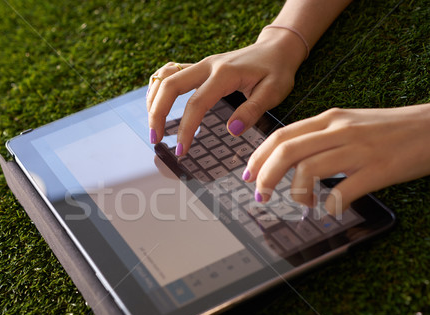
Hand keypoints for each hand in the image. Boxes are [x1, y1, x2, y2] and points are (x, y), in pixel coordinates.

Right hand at [147, 29, 306, 153]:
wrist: (276, 49)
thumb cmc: (277, 71)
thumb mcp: (273, 92)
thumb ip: (252, 110)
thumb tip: (232, 130)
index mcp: (224, 74)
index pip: (196, 104)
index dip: (185, 129)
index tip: (181, 150)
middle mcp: (207, 66)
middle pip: (170, 86)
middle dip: (157, 113)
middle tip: (155, 139)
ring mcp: (201, 64)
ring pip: (165, 77)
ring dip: (153, 100)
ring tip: (153, 125)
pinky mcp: (199, 67)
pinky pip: (170, 71)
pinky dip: (158, 87)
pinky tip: (156, 103)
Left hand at [244, 97, 429, 214]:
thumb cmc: (395, 128)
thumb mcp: (353, 123)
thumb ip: (324, 136)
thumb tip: (293, 160)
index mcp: (331, 118)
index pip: (282, 135)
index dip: (258, 157)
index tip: (247, 175)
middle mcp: (340, 130)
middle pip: (287, 151)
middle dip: (265, 176)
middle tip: (259, 195)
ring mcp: (358, 149)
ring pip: (308, 169)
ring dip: (295, 193)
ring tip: (299, 206)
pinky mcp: (378, 169)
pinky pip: (343, 190)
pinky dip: (329, 206)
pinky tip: (328, 213)